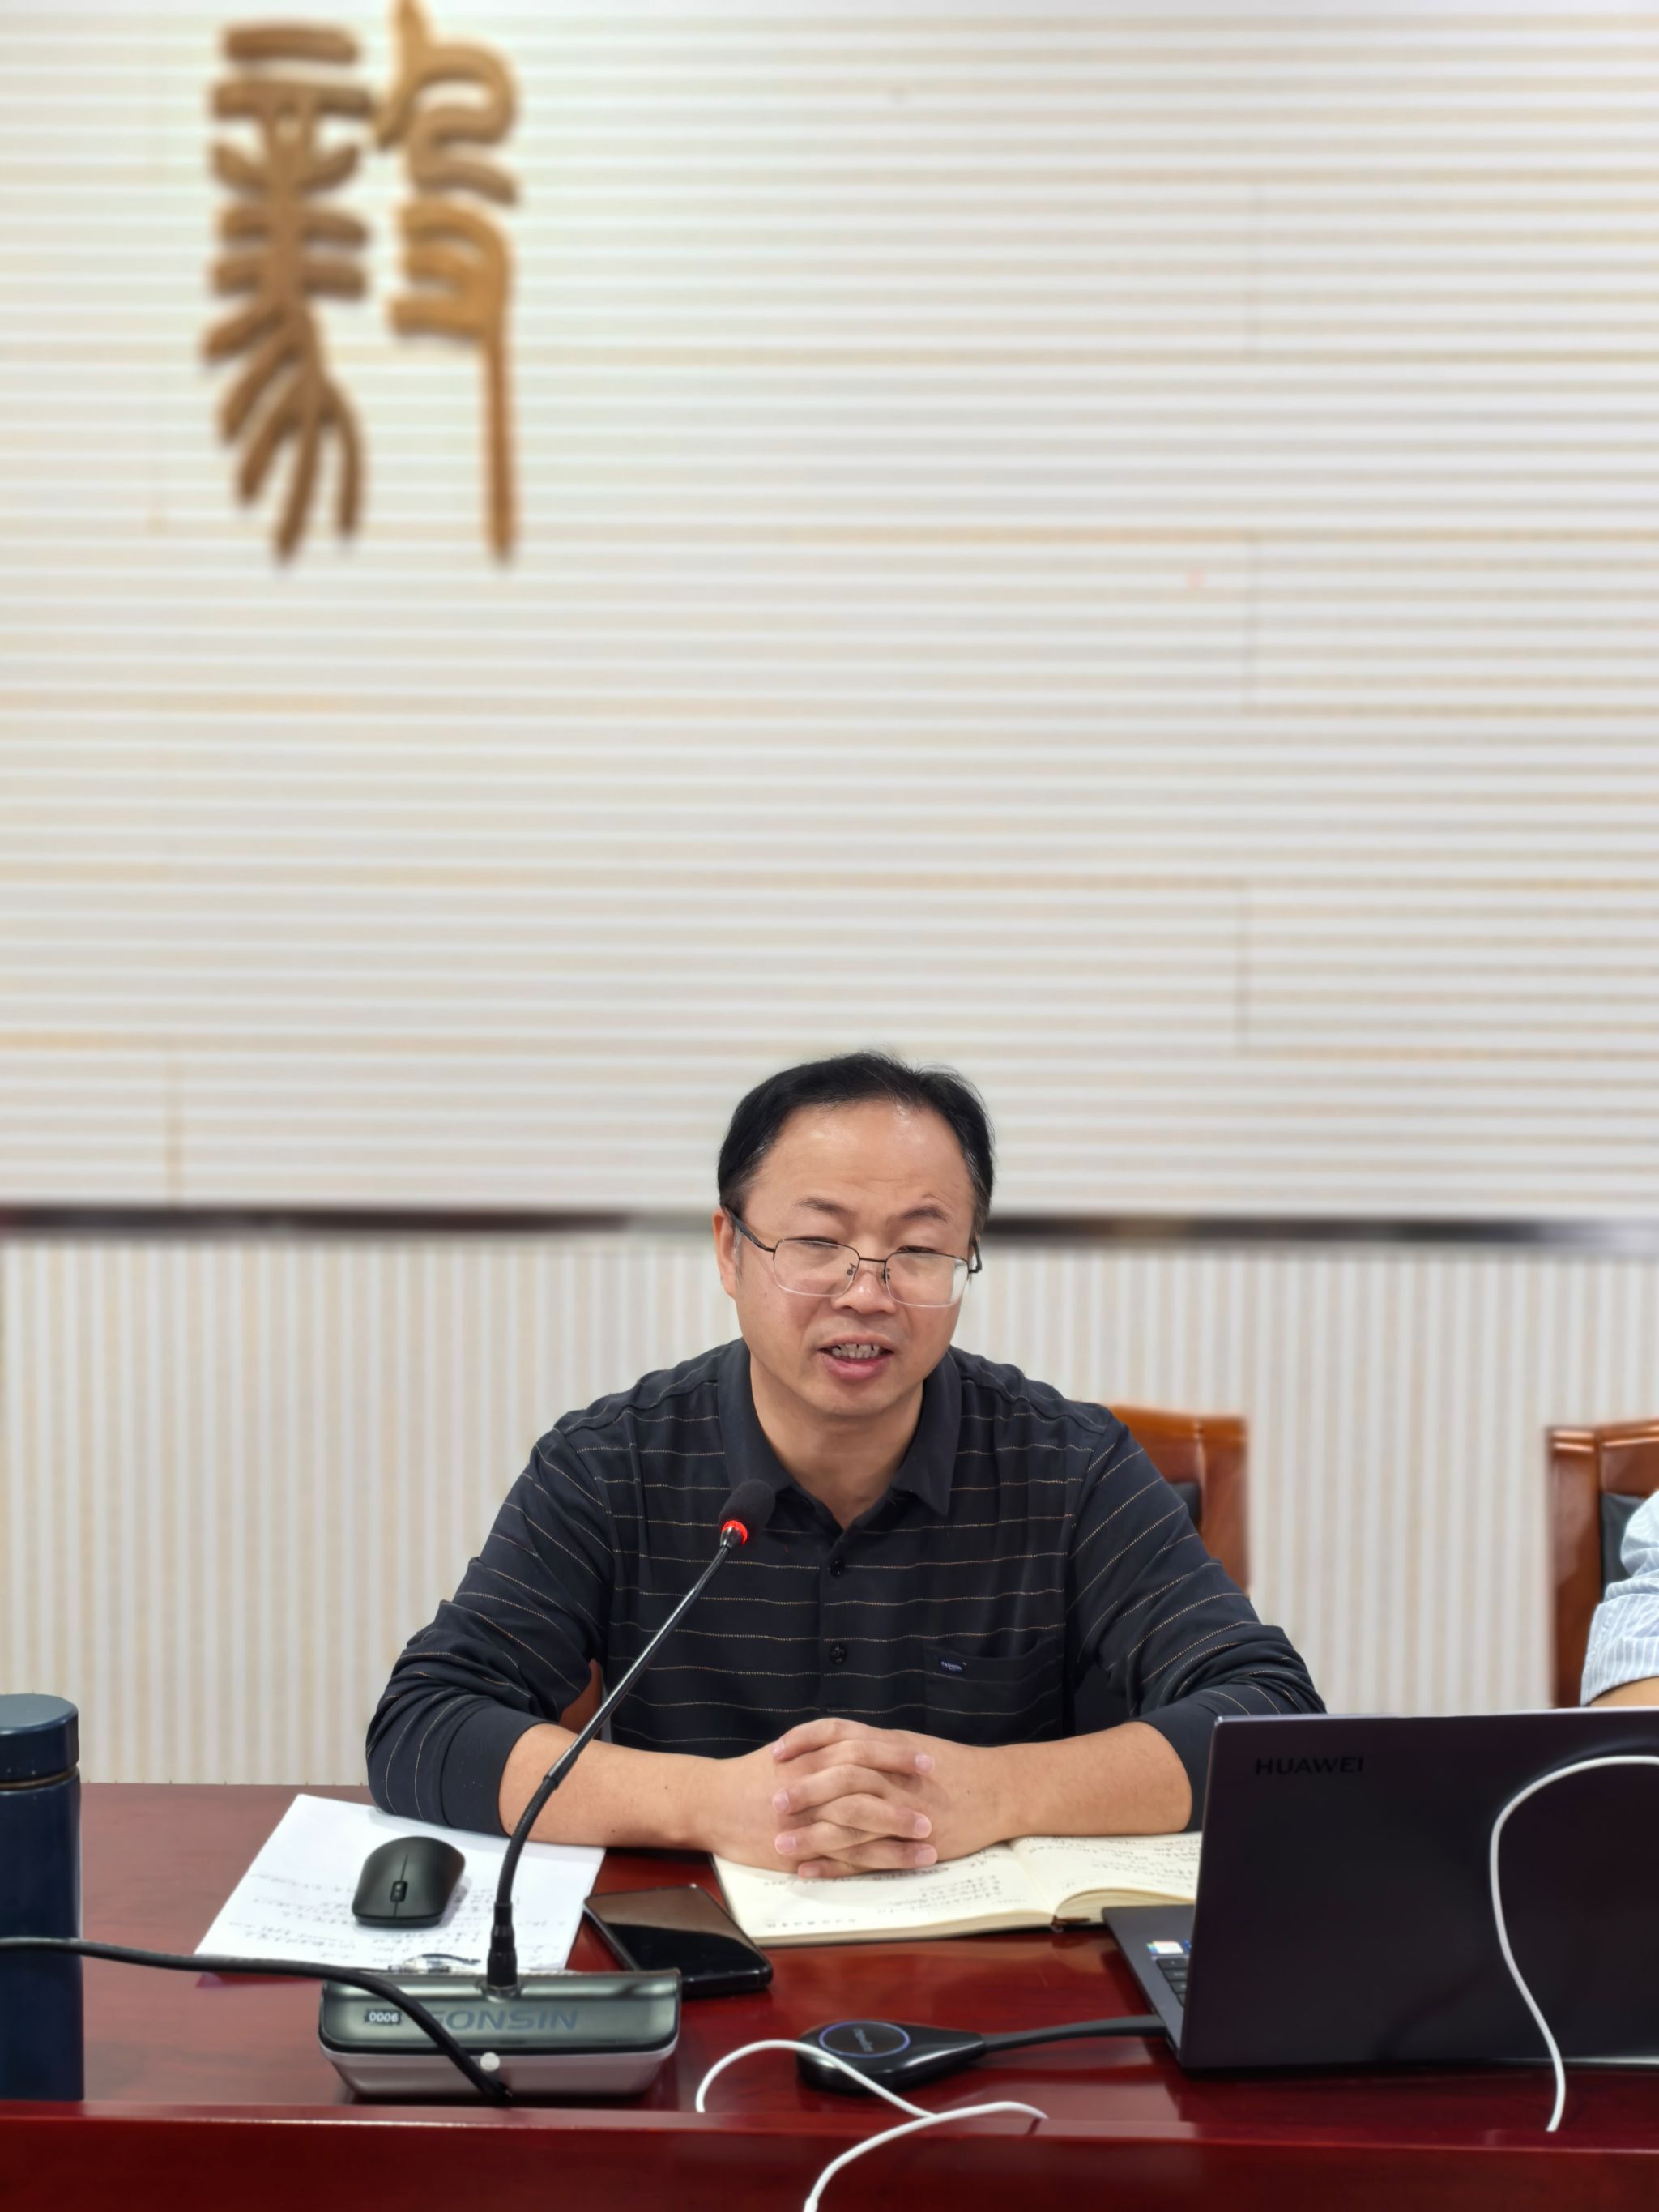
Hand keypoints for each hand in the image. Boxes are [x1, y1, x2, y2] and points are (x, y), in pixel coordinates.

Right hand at [693, 1738, 934, 1873]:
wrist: (710, 1803)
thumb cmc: (749, 1777)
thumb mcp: (788, 1754)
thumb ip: (822, 1749)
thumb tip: (859, 1746)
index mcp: (812, 1758)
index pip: (863, 1750)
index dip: (897, 1756)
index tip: (926, 1759)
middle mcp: (813, 1785)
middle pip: (868, 1785)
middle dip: (905, 1791)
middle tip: (936, 1797)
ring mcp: (809, 1820)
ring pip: (862, 1825)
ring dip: (899, 1832)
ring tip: (931, 1838)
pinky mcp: (804, 1851)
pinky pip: (846, 1858)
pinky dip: (875, 1861)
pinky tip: (898, 1865)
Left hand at [768, 1717, 1010, 1877]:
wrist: (997, 1791)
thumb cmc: (952, 1767)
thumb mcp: (910, 1744)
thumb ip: (872, 1746)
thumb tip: (831, 1745)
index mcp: (888, 1747)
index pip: (837, 1735)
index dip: (803, 1741)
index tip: (775, 1752)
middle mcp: (891, 1776)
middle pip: (838, 1778)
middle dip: (803, 1790)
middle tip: (772, 1801)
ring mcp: (900, 1812)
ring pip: (848, 1822)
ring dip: (811, 1834)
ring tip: (780, 1843)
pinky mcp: (908, 1844)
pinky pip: (865, 1857)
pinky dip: (834, 1865)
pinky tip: (809, 1869)